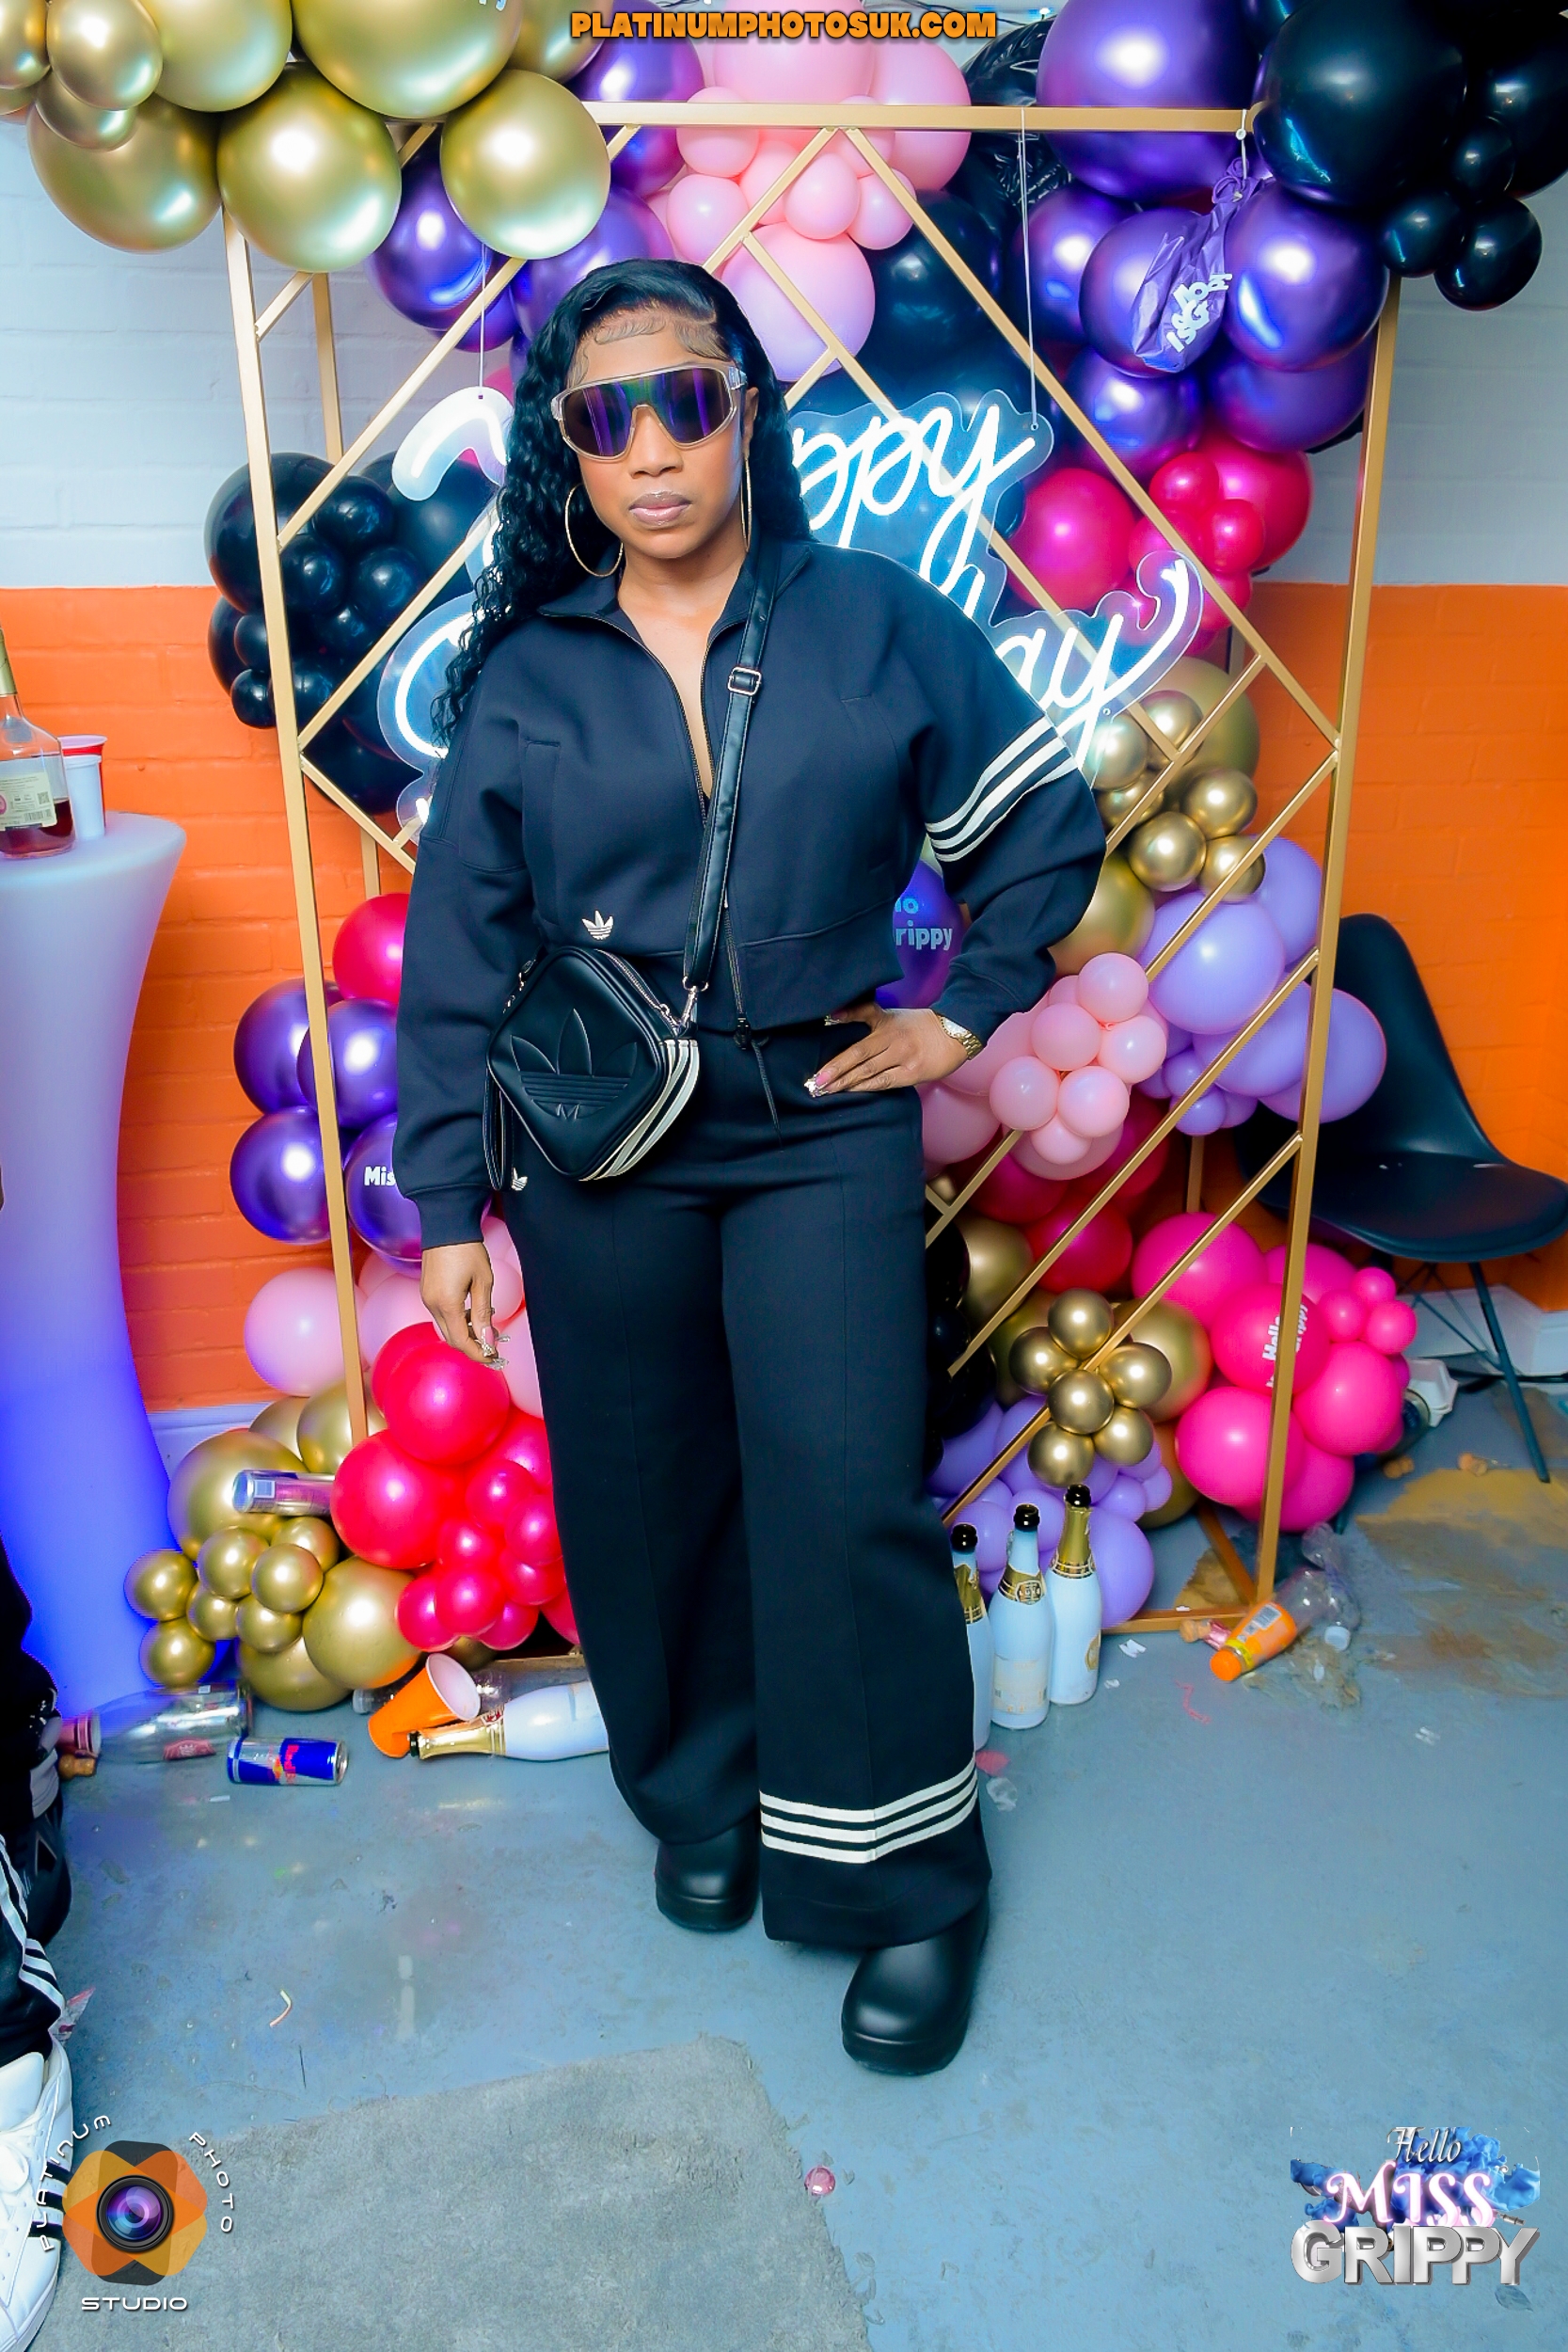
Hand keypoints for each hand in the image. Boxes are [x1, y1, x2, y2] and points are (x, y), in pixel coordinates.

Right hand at [420, 1242, 497, 1361]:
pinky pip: (442, 1316)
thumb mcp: (483, 1282)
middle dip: (473, 1346)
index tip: (494, 1357)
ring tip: (488, 1328)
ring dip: (466, 1333)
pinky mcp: (427, 1292)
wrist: (445, 1226)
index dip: (478, 1353)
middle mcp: (432, 1305)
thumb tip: (487, 1339)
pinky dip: (458, 1321)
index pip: (461, 1341)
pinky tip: (473, 1314)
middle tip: (494, 1347)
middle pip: (452, 1338)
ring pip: (446, 1328)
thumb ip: (483, 1314)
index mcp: (446, 1304)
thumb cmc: (467, 1250)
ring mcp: (427, 1298)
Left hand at [809, 1000, 968, 1095]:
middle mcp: (893, 1040)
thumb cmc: (917, 1025)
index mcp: (886, 1023)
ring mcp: (903, 1058)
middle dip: (835, 1071)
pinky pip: (884, 1082)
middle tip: (815, 1083)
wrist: (953, 1033)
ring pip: (869, 1072)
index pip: (857, 1036)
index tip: (818, 1062)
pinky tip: (851, 1091)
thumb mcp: (890, 1014)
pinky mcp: (912, 1074)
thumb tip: (832, 1017)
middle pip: (859, 1056)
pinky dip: (866, 1087)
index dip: (838, 1050)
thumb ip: (863, 1014)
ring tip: (827, 1090)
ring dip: (846, 1083)